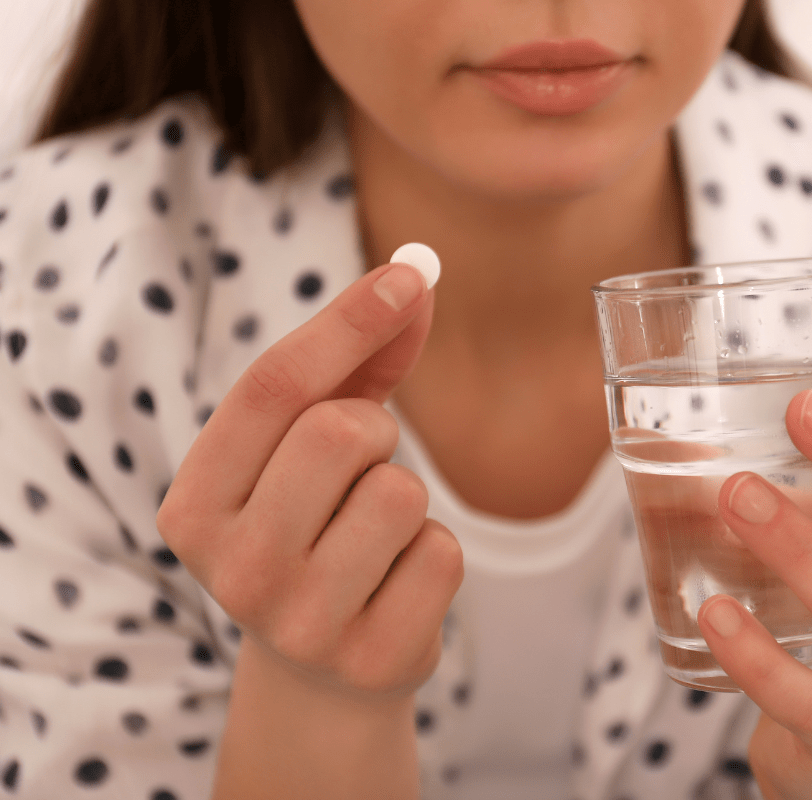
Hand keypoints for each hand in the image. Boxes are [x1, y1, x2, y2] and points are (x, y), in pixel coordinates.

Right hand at [157, 261, 461, 700]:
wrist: (323, 667)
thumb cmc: (316, 526)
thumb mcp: (310, 447)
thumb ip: (356, 361)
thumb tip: (418, 279)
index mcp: (193, 507)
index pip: (269, 389)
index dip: (346, 321)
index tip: (412, 274)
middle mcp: (233, 570)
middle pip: (339, 434)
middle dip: (375, 432)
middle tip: (363, 467)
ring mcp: (300, 624)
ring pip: (401, 494)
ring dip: (406, 497)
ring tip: (375, 535)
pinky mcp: (371, 659)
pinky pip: (442, 555)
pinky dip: (434, 555)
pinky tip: (396, 584)